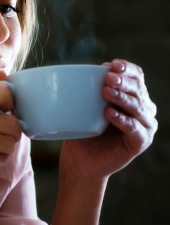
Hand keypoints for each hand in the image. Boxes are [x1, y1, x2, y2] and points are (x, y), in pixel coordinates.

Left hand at [59, 59, 157, 181]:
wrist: (80, 159)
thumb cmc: (82, 130)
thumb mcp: (84, 106)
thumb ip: (88, 89)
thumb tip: (83, 70)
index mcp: (133, 95)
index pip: (136, 76)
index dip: (127, 68)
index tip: (111, 65)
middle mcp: (143, 108)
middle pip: (138, 89)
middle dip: (124, 82)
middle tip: (108, 78)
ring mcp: (145, 125)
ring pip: (138, 107)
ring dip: (122, 98)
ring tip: (106, 92)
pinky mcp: (141, 142)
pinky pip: (134, 128)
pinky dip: (123, 120)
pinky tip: (109, 114)